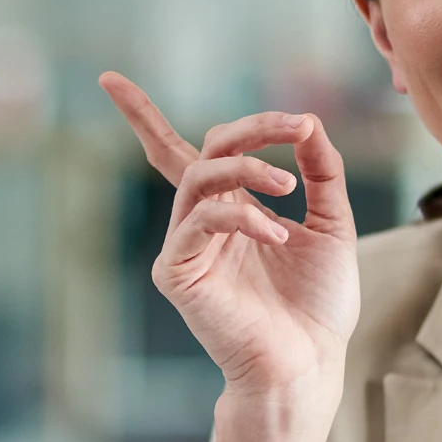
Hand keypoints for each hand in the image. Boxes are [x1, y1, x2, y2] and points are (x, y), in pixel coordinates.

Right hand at [98, 72, 360, 403]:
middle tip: (297, 125)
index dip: (141, 115)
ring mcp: (186, 245)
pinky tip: (278, 237)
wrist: (309, 362)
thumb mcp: (332, 223)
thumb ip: (322, 172)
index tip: (108, 79)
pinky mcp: (177, 272)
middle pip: (206, 149)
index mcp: (231, 208)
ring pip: (201, 177)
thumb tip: (309, 123)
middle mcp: (203, 221)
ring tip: (289, 187)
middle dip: (253, 127)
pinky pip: (201, 222)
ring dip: (249, 167)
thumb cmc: (317, 303)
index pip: (186, 152)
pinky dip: (244, 217)